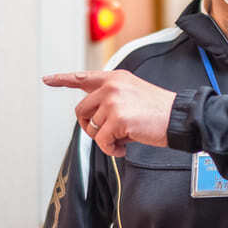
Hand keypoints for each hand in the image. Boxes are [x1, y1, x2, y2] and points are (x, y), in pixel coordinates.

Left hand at [43, 70, 176, 156]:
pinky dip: (111, 149)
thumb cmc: (160, 111)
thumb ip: (112, 99)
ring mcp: (114, 101)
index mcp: (116, 78)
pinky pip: (101, 141)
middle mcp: (112, 86)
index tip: (47, 79)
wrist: (179, 118)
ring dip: (106, 140)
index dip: (62, 79)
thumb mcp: (134, 94)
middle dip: (90, 127)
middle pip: (81, 110)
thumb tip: (94, 117)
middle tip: (108, 134)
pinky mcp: (118, 118)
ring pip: (92, 128)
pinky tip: (124, 147)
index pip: (84, 77)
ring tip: (123, 140)